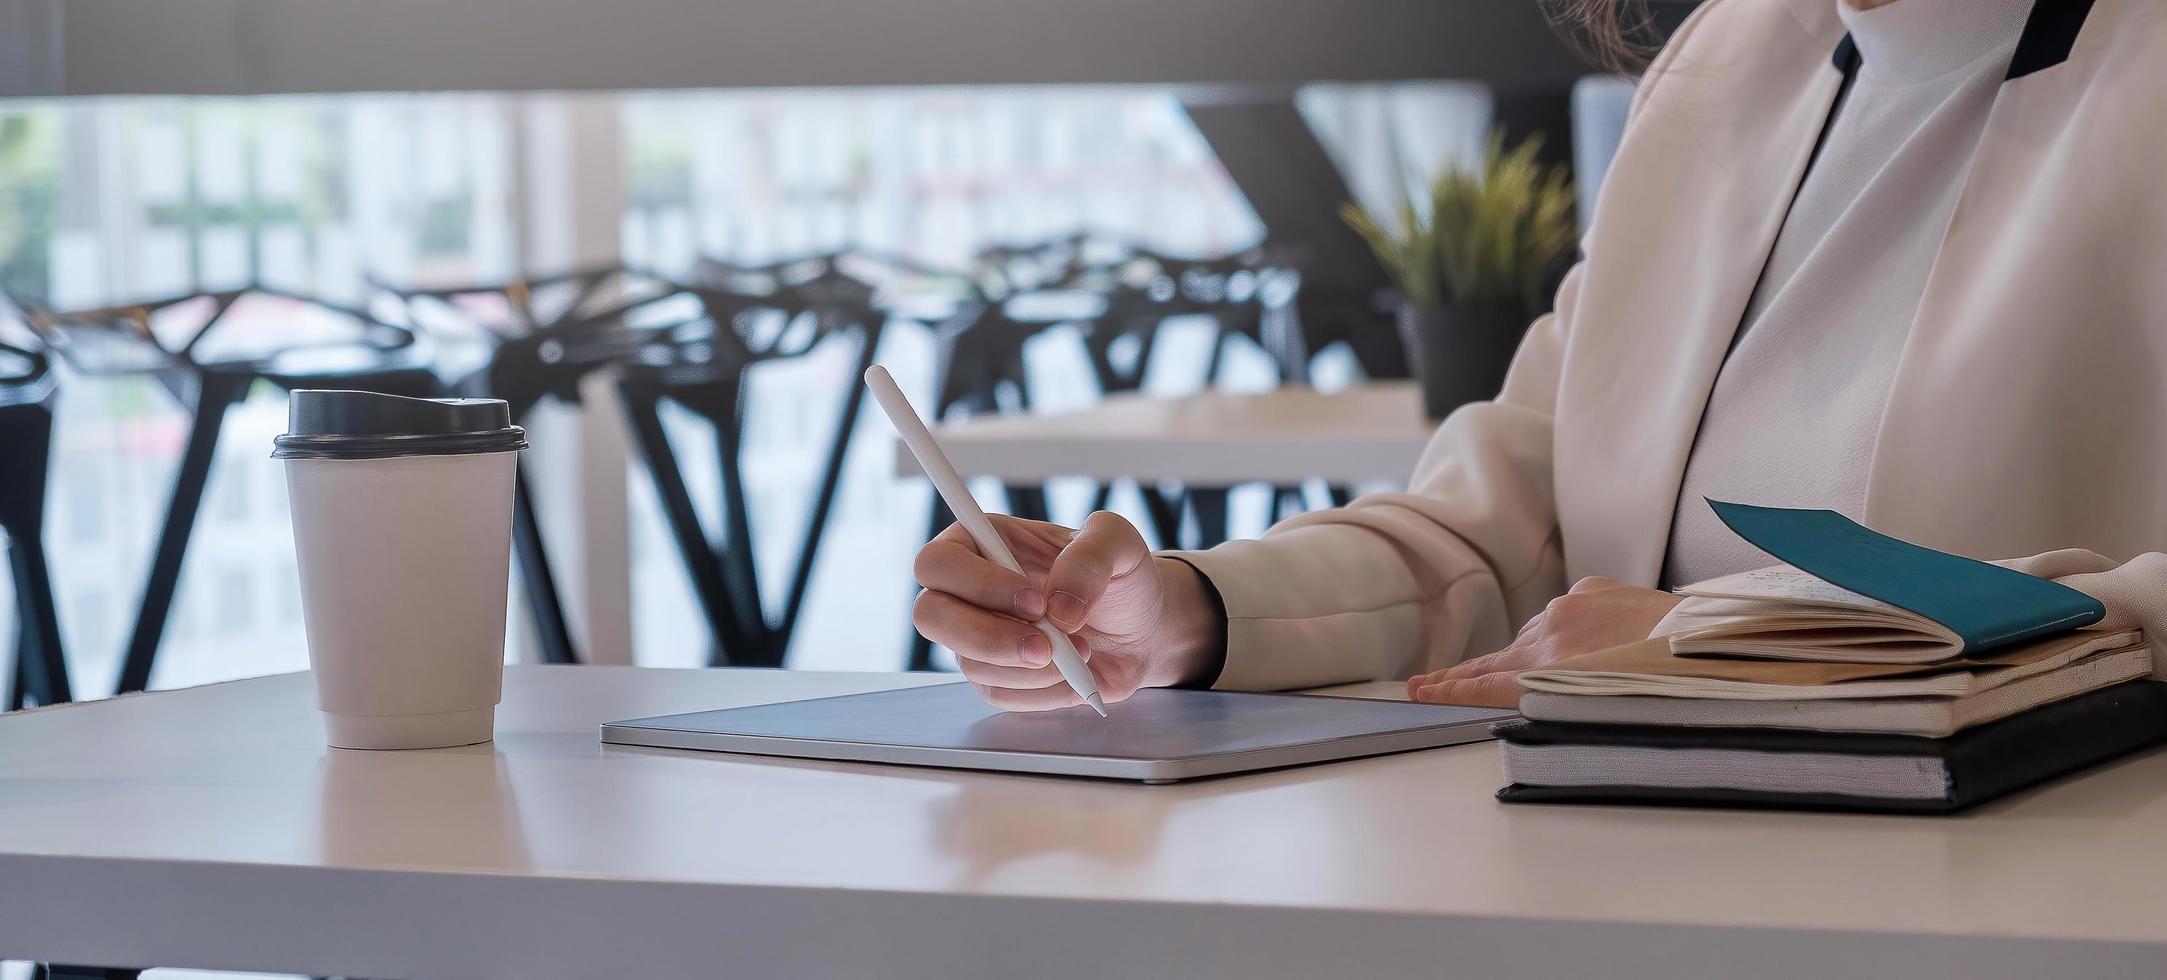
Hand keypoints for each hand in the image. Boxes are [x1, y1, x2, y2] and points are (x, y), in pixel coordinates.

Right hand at [912, 511, 1224, 710]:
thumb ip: (1090, 558)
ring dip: (1030, 667)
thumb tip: (1060, 608)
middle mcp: (969, 590)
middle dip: (989, 637)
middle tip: (1047, 646)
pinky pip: (1000, 694)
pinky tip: (1074, 672)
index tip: (1036, 601)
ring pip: (969, 662)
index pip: (940, 562)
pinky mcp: (995, 677)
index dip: (978, 584)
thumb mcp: (1119, 542)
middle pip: (931, 616)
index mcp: (984, 542)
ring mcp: (975, 637)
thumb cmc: (1120, 576)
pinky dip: (1044, 690)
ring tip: (1082, 650)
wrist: (1141, 627)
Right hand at [1407, 577, 1680, 707]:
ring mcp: (1572, 607)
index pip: (1488, 685)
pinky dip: (1567, 630)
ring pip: (1535, 637)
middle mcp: (1554, 634)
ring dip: (1530, 655)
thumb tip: (1536, 696)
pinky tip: (1588, 644)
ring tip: (1529, 677)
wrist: (1714, 636)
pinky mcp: (1592, 589)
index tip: (1420, 691)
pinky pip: (1567, 613)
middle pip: (1497, 661)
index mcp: (1554, 669)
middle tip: (1426, 683)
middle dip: (1461, 675)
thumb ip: (1559, 698)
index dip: (1452, 690)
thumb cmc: (1672, 683)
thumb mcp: (1604, 707)